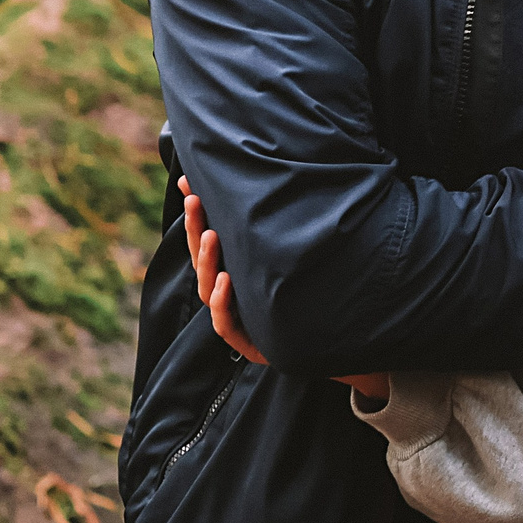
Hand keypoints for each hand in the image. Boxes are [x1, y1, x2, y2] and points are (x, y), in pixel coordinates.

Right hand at [183, 182, 388, 399]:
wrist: (335, 344)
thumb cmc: (314, 294)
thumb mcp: (300, 256)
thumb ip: (287, 227)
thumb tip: (290, 178)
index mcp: (236, 270)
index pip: (208, 237)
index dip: (196, 212)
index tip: (187, 180)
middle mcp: (230, 292)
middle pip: (204, 259)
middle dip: (197, 228)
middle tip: (196, 199)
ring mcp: (237, 317)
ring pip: (209, 288)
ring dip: (208, 261)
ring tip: (212, 235)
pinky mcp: (249, 343)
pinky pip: (227, 324)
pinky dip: (223, 302)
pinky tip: (225, 282)